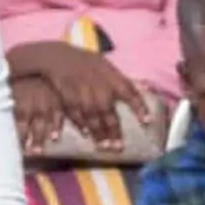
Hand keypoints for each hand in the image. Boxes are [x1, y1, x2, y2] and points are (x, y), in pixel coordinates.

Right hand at [9, 42, 147, 150]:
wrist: (57, 56)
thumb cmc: (84, 61)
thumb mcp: (104, 64)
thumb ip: (117, 80)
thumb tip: (134, 92)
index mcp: (111, 75)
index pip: (129, 91)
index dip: (139, 107)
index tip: (147, 122)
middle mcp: (99, 85)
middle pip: (108, 111)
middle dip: (114, 130)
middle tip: (119, 147)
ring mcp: (82, 91)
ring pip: (92, 116)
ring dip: (99, 133)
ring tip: (105, 147)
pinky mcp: (68, 96)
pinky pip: (75, 113)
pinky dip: (80, 123)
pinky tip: (86, 134)